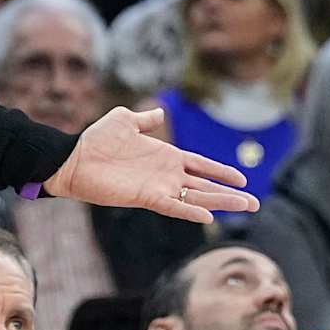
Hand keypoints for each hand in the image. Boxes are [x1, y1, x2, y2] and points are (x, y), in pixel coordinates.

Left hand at [43, 106, 256, 222]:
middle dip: (230, 194)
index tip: (243, 179)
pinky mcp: (145, 197)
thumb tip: (159, 112)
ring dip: (221, 203)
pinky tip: (209, 216)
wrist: (73, 158)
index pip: (201, 166)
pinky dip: (190, 211)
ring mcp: (157, 187)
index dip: (221, 172)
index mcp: (165, 156)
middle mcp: (165, 174)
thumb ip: (144, 118)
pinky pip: (173, 206)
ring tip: (246, 207)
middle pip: (205, 186)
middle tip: (256, 203)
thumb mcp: (123, 120)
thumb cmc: (95, 140)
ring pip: (196, 198)